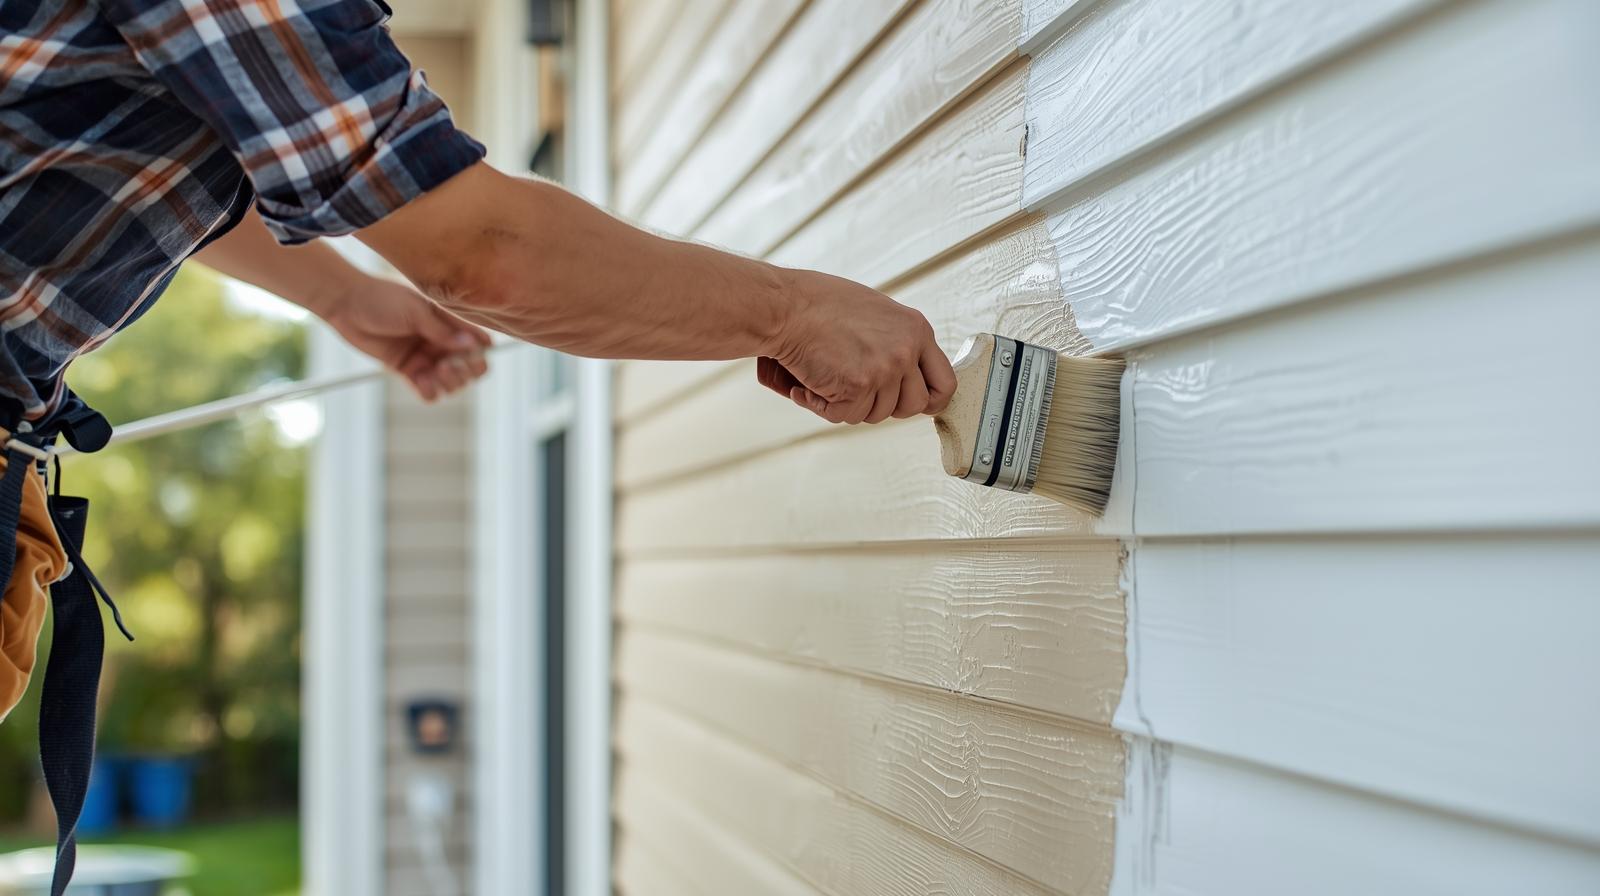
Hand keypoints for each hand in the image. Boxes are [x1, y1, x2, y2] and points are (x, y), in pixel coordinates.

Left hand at [322, 276, 492, 400]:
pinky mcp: (408, 371)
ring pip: (452, 384)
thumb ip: (442, 330)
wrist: (346, 304)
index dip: (480, 354)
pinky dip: (429, 391)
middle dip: (465, 372)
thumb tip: (473, 345)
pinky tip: (420, 380)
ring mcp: (426, 358)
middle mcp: (442, 343)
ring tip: (432, 372)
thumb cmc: (383, 299)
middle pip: (471, 369)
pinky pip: (428, 392)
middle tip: (445, 365)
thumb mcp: (416, 310)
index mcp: (450, 324)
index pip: (480, 344)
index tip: (467, 353)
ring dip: (449, 383)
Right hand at [756, 270, 955, 423]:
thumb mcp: (876, 313)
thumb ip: (897, 341)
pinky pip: (846, 416)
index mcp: (915, 330)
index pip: (944, 382)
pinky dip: (823, 407)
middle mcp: (905, 351)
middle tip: (859, 392)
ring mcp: (883, 371)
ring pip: (876, 414)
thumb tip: (907, 374)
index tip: (919, 405)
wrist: (785, 308)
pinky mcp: (857, 388)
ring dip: (850, 403)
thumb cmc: (819, 304)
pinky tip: (809, 386)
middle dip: (885, 405)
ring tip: (827, 376)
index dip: (930, 400)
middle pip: (911, 406)